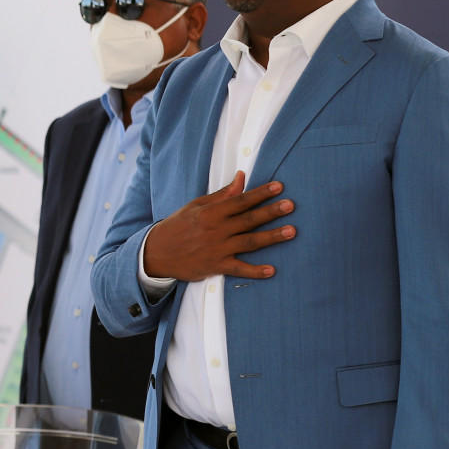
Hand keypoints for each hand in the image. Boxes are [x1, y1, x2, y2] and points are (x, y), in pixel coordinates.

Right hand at [141, 171, 295, 282]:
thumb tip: (241, 178)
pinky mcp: (216, 266)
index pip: (240, 200)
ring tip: (291, 231)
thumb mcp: (196, 206)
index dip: (261, 193)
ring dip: (271, 237)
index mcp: (211, 213)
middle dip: (271, 212)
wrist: (157, 252)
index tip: (279, 187)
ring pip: (249, 242)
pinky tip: (271, 270)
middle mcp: (216, 230)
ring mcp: (217, 249)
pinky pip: (238, 269)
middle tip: (291, 205)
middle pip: (248, 220)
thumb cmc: (178, 226)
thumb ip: (221, 194)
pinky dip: (255, 271)